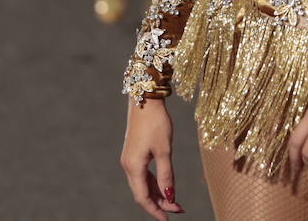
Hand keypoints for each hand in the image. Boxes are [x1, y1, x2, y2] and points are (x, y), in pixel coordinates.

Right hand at [121, 99, 182, 219]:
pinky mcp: (133, 153)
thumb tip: (170, 196)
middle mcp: (128, 165)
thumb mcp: (165, 150)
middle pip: (142, 193)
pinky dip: (153, 183)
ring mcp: (129, 159)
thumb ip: (166, 174)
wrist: (145, 99)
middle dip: (159, 203)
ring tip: (175, 200)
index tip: (169, 218)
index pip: (143, 197)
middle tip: (179, 208)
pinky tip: (164, 186)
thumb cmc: (156, 122)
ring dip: (157, 193)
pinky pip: (142, 174)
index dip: (156, 210)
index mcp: (133, 166)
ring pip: (142, 184)